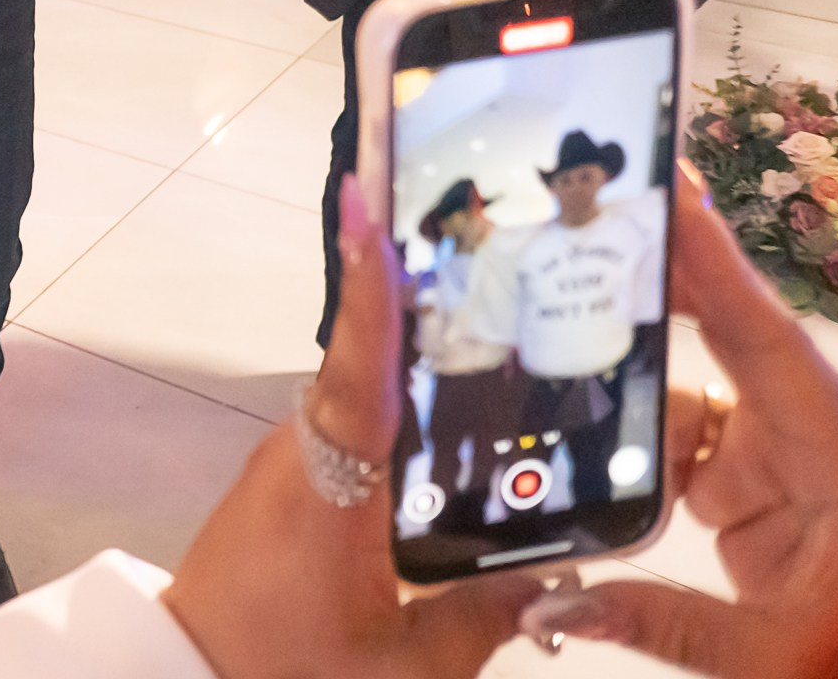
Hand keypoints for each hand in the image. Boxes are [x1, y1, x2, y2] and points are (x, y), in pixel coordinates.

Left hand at [163, 176, 542, 676]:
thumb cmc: (283, 673)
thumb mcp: (401, 667)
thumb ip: (481, 616)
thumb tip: (556, 576)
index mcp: (328, 488)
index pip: (358, 373)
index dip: (369, 291)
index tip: (364, 205)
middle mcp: (299, 455)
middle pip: (365, 365)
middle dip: (415, 299)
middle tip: (476, 231)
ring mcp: (284, 465)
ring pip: (357, 396)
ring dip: (409, 355)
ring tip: (490, 307)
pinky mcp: (281, 483)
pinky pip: (346, 428)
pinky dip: (392, 407)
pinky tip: (452, 416)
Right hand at [514, 162, 837, 676]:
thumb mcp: (774, 658)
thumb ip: (662, 623)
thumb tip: (553, 599)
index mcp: (834, 453)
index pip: (766, 339)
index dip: (714, 261)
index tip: (669, 187)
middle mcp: (807, 438)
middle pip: (725, 334)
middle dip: (658, 274)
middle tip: (584, 208)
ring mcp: (777, 461)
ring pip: (686, 395)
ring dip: (628, 381)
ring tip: (549, 336)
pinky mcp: (750, 489)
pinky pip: (679, 444)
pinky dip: (631, 442)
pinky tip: (571, 435)